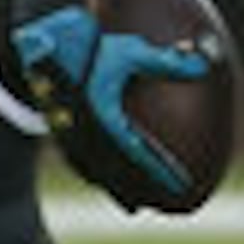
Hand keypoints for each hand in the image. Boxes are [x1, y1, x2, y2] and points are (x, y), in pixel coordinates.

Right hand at [10, 2, 212, 203]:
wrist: (40, 40)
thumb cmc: (88, 42)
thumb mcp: (131, 50)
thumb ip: (167, 62)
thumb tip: (202, 65)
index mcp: (104, 120)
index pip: (140, 154)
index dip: (162, 171)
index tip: (181, 185)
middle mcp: (86, 133)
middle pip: (118, 172)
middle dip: (142, 188)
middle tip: (165, 198)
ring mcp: (69, 134)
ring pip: (97, 171)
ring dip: (117, 187)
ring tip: (133, 202)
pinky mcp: (58, 129)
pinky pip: (79, 160)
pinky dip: (95, 173)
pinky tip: (100, 177)